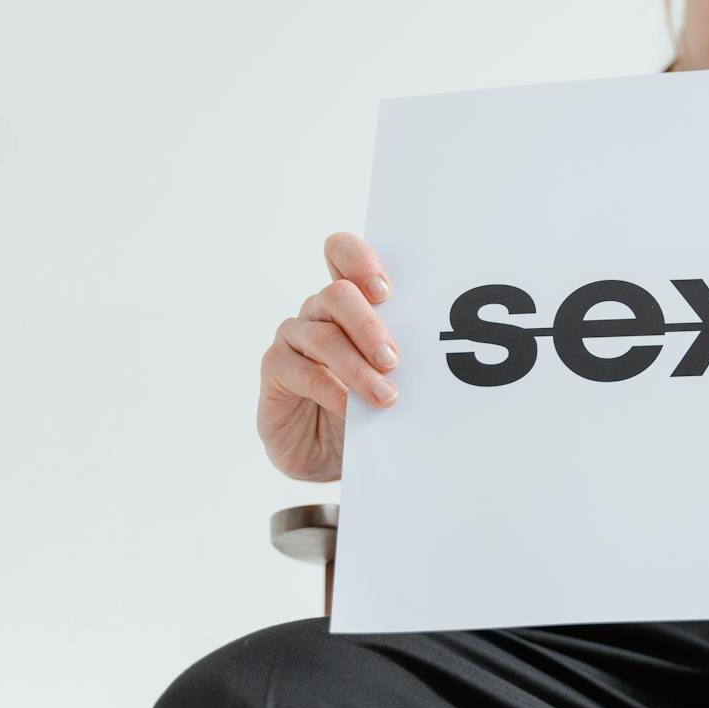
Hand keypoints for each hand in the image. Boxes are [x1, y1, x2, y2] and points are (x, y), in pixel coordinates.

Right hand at [257, 232, 401, 480]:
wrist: (329, 453)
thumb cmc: (366, 404)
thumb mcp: (389, 374)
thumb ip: (400, 351)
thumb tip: (433, 350)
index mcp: (350, 299)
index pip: (343, 254)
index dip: (361, 261)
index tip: (385, 292)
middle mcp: (318, 310)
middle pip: (337, 295)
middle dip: (369, 325)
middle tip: (393, 359)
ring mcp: (293, 338)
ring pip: (324, 336)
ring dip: (357, 367)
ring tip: (385, 395)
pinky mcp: (275, 369)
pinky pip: (303, 372)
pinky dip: (332, 391)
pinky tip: (350, 409)